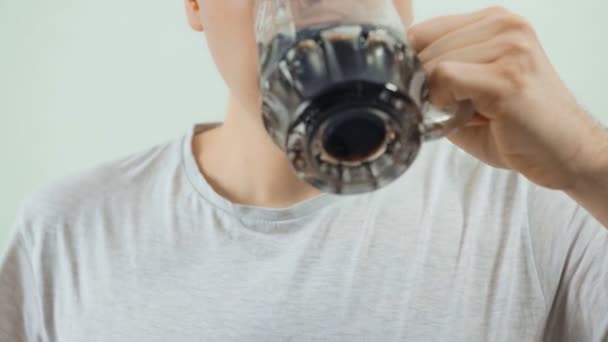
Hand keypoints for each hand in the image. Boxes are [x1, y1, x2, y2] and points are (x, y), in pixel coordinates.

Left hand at [408, 6, 607, 190]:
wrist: (565, 153)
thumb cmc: (519, 125)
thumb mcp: (475, 87)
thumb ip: (441, 74)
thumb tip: (400, 77)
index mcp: (497, 22)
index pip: (426, 28)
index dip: (414, 61)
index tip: (421, 87)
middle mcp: (506, 26)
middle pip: (426, 44)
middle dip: (421, 81)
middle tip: (441, 106)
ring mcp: (510, 48)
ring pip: (434, 61)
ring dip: (435, 93)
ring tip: (460, 110)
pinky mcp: (507, 77)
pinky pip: (446, 77)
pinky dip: (443, 99)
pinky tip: (462, 113)